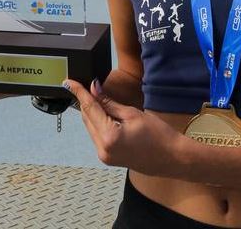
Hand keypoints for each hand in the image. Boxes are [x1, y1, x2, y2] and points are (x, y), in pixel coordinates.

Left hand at [65, 79, 186, 175]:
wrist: (171, 157)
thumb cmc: (158, 135)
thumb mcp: (133, 114)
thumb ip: (110, 103)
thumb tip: (94, 89)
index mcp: (108, 136)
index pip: (89, 108)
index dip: (79, 92)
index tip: (69, 82)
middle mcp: (102, 149)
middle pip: (87, 118)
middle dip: (86, 101)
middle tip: (86, 85)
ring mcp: (104, 156)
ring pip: (91, 127)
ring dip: (92, 112)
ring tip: (98, 97)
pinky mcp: (108, 158)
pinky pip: (97, 136)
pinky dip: (98, 123)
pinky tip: (105, 113)